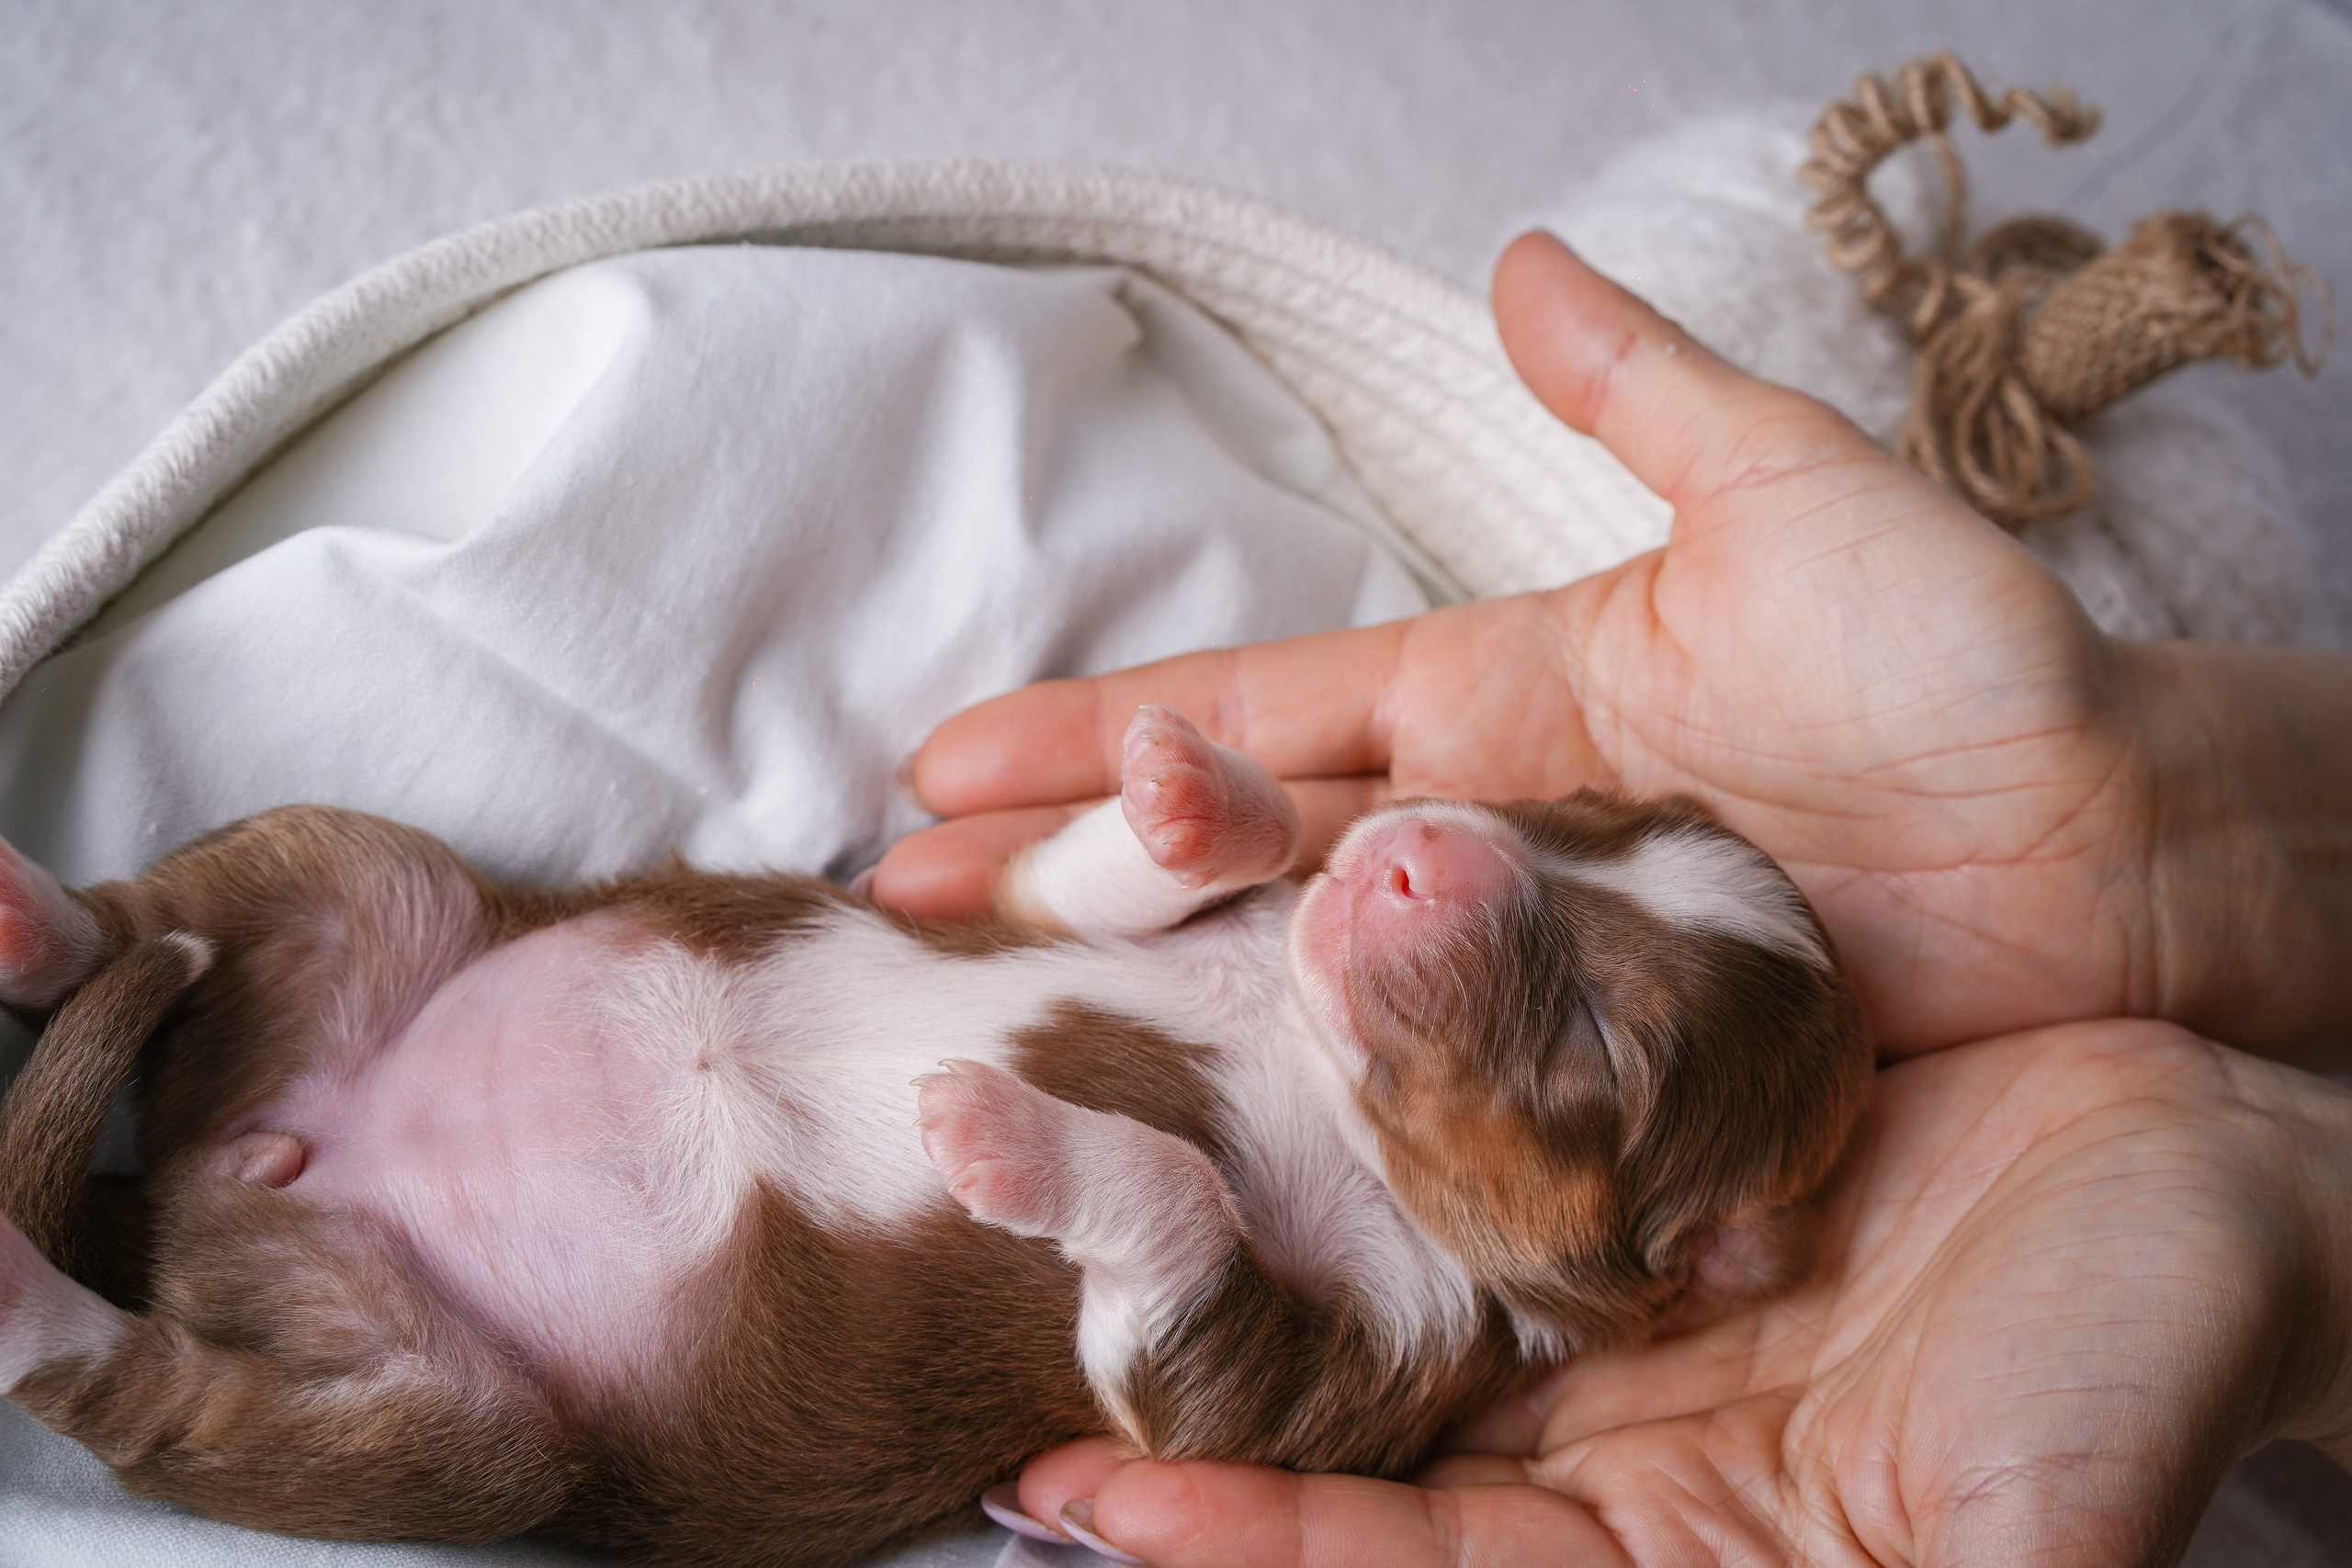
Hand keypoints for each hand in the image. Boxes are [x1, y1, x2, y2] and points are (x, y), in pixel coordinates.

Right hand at [878, 233, 2351, 1062]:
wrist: (2118, 859)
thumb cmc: (1970, 674)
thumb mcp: (1798, 506)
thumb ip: (1648, 402)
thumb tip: (1518, 264)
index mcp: (1491, 712)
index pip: (1250, 717)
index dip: (1096, 738)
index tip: (945, 759)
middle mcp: (1477, 851)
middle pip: (1229, 867)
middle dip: (1061, 880)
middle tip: (897, 910)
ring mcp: (1520, 979)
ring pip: (1293, 993)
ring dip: (1142, 1010)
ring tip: (986, 1038)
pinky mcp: (1588, 1089)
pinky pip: (1421, 1110)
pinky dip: (1306, 1135)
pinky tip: (1195, 1168)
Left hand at [1001, 1023, 2351, 1566]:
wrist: (2238, 1150)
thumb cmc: (2146, 1361)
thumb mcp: (1999, 1545)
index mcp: (1635, 1516)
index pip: (1396, 1546)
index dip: (1243, 1530)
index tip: (1077, 1487)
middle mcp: (1573, 1372)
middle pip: (1332, 1370)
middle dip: (1166, 1324)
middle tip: (987, 1246)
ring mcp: (1581, 1213)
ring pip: (1361, 1187)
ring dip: (1214, 1136)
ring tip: (1038, 1078)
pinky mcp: (1616, 1059)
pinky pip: (1454, 1034)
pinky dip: (1350, 993)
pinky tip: (1237, 927)